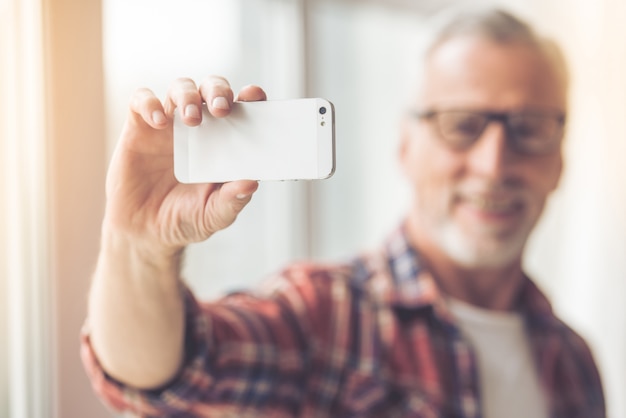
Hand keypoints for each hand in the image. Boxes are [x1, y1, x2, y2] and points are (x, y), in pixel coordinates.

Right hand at [103, 76, 265, 256]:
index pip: (241, 109)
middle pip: (211, 88)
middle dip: (218, 91)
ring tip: (191, 119)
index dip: (250, 97)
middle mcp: (200, 128)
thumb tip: (252, 183)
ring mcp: (170, 125)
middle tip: (222, 109)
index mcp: (224, 142)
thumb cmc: (185, 219)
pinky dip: (150, 104)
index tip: (255, 95)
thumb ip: (232, 201)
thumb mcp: (213, 216)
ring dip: (188, 96)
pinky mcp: (139, 128)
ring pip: (180, 87)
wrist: (144, 233)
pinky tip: (159, 122)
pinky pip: (142, 100)